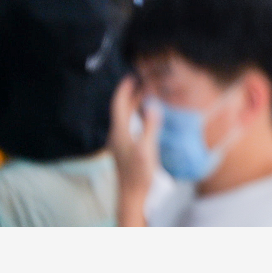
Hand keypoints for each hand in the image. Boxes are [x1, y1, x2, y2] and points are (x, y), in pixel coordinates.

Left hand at [108, 76, 158, 224]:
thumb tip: (153, 106)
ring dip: (136, 106)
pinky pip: (132, 126)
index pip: (118, 105)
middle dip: (132, 95)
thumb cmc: (138, 173)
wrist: (132, 196)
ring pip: (127, 118)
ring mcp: (121, 143)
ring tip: (150, 96)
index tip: (132, 76)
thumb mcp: (146, 149)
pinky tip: (150, 117)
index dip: (124, 90)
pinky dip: (140, 116)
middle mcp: (117, 135)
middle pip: (122, 110)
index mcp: (119, 132)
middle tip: (146, 83)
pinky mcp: (127, 149)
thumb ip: (150, 126)